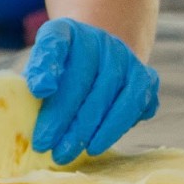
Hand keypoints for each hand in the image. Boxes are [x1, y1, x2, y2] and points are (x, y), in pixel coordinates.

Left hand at [23, 19, 158, 163]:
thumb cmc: (61, 71)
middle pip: (82, 79)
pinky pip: (135, 104)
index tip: (38, 91)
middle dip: (62, 117)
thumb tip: (41, 90)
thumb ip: (36, 74)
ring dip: (87, 128)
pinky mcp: (147, 77)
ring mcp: (126, 57)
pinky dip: (115, 127)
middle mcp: (100, 39)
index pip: (54, 41)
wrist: (100, 59)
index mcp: (66, 31)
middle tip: (45, 145)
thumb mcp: (40, 67)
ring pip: (109, 94)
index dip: (47, 65)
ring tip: (67, 152)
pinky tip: (96, 145)